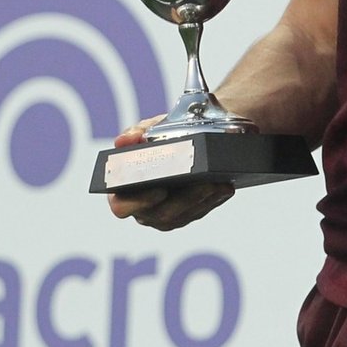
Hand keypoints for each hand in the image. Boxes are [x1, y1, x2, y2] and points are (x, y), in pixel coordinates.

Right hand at [104, 118, 234, 230]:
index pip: (122, 206)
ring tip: (218, 183)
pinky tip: (224, 187)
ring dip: (203, 200)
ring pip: (184, 215)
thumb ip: (134, 134)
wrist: (181, 140)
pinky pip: (199, 212)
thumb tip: (123, 140)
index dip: (139, 202)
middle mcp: (142, 209)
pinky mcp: (186, 215)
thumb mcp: (146, 130)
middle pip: (161, 214)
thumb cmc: (158, 137)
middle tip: (203, 183)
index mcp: (123, 192)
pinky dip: (213, 199)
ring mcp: (165, 216)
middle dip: (186, 200)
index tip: (159, 190)